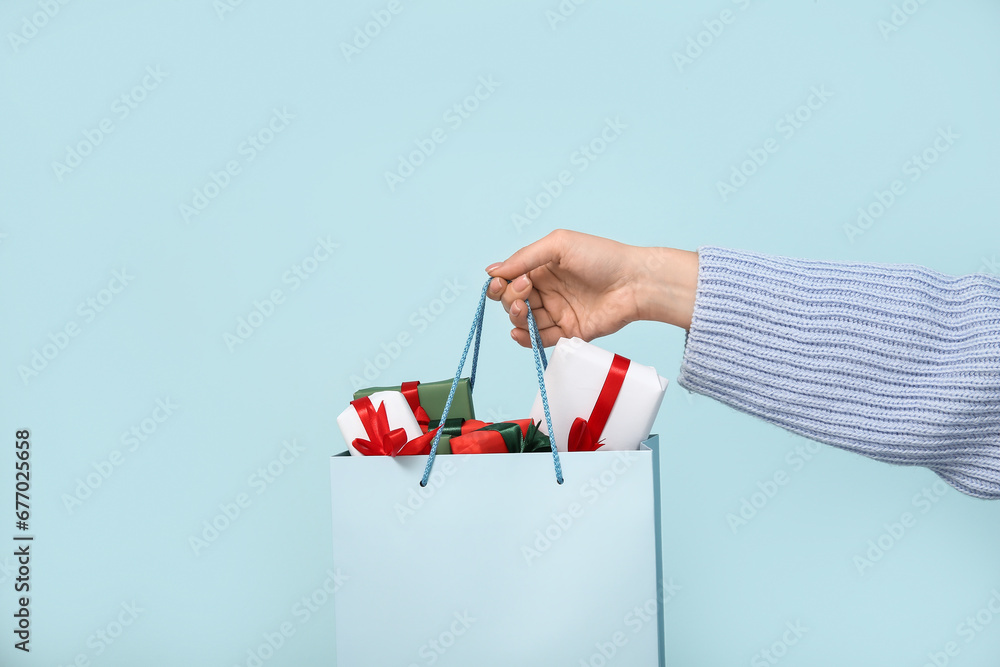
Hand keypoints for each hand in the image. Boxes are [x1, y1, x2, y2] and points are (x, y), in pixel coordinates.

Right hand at [485, 229, 698, 347]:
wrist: (635, 282)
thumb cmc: (601, 257)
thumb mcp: (558, 245)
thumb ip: (523, 257)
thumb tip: (492, 271)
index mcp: (542, 268)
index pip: (509, 280)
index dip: (500, 284)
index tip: (501, 283)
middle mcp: (547, 291)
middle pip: (512, 302)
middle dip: (510, 298)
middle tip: (526, 290)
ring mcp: (557, 312)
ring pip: (524, 321)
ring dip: (516, 317)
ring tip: (525, 309)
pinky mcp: (568, 331)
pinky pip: (540, 339)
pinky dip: (525, 339)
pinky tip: (520, 333)